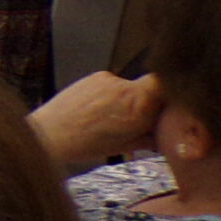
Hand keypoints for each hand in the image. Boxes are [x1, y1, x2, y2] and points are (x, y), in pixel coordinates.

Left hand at [30, 71, 166, 175]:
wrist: (48, 133)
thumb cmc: (85, 145)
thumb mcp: (125, 145)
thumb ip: (151, 135)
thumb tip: (168, 131)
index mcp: (138, 107)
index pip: (168, 86)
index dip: (172, 94)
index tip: (169, 106)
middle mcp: (126, 88)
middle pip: (151, 87)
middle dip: (148, 103)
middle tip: (134, 119)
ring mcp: (110, 79)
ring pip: (131, 87)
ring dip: (127, 100)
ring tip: (107, 117)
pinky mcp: (97, 75)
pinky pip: (114, 83)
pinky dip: (111, 95)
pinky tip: (96, 109)